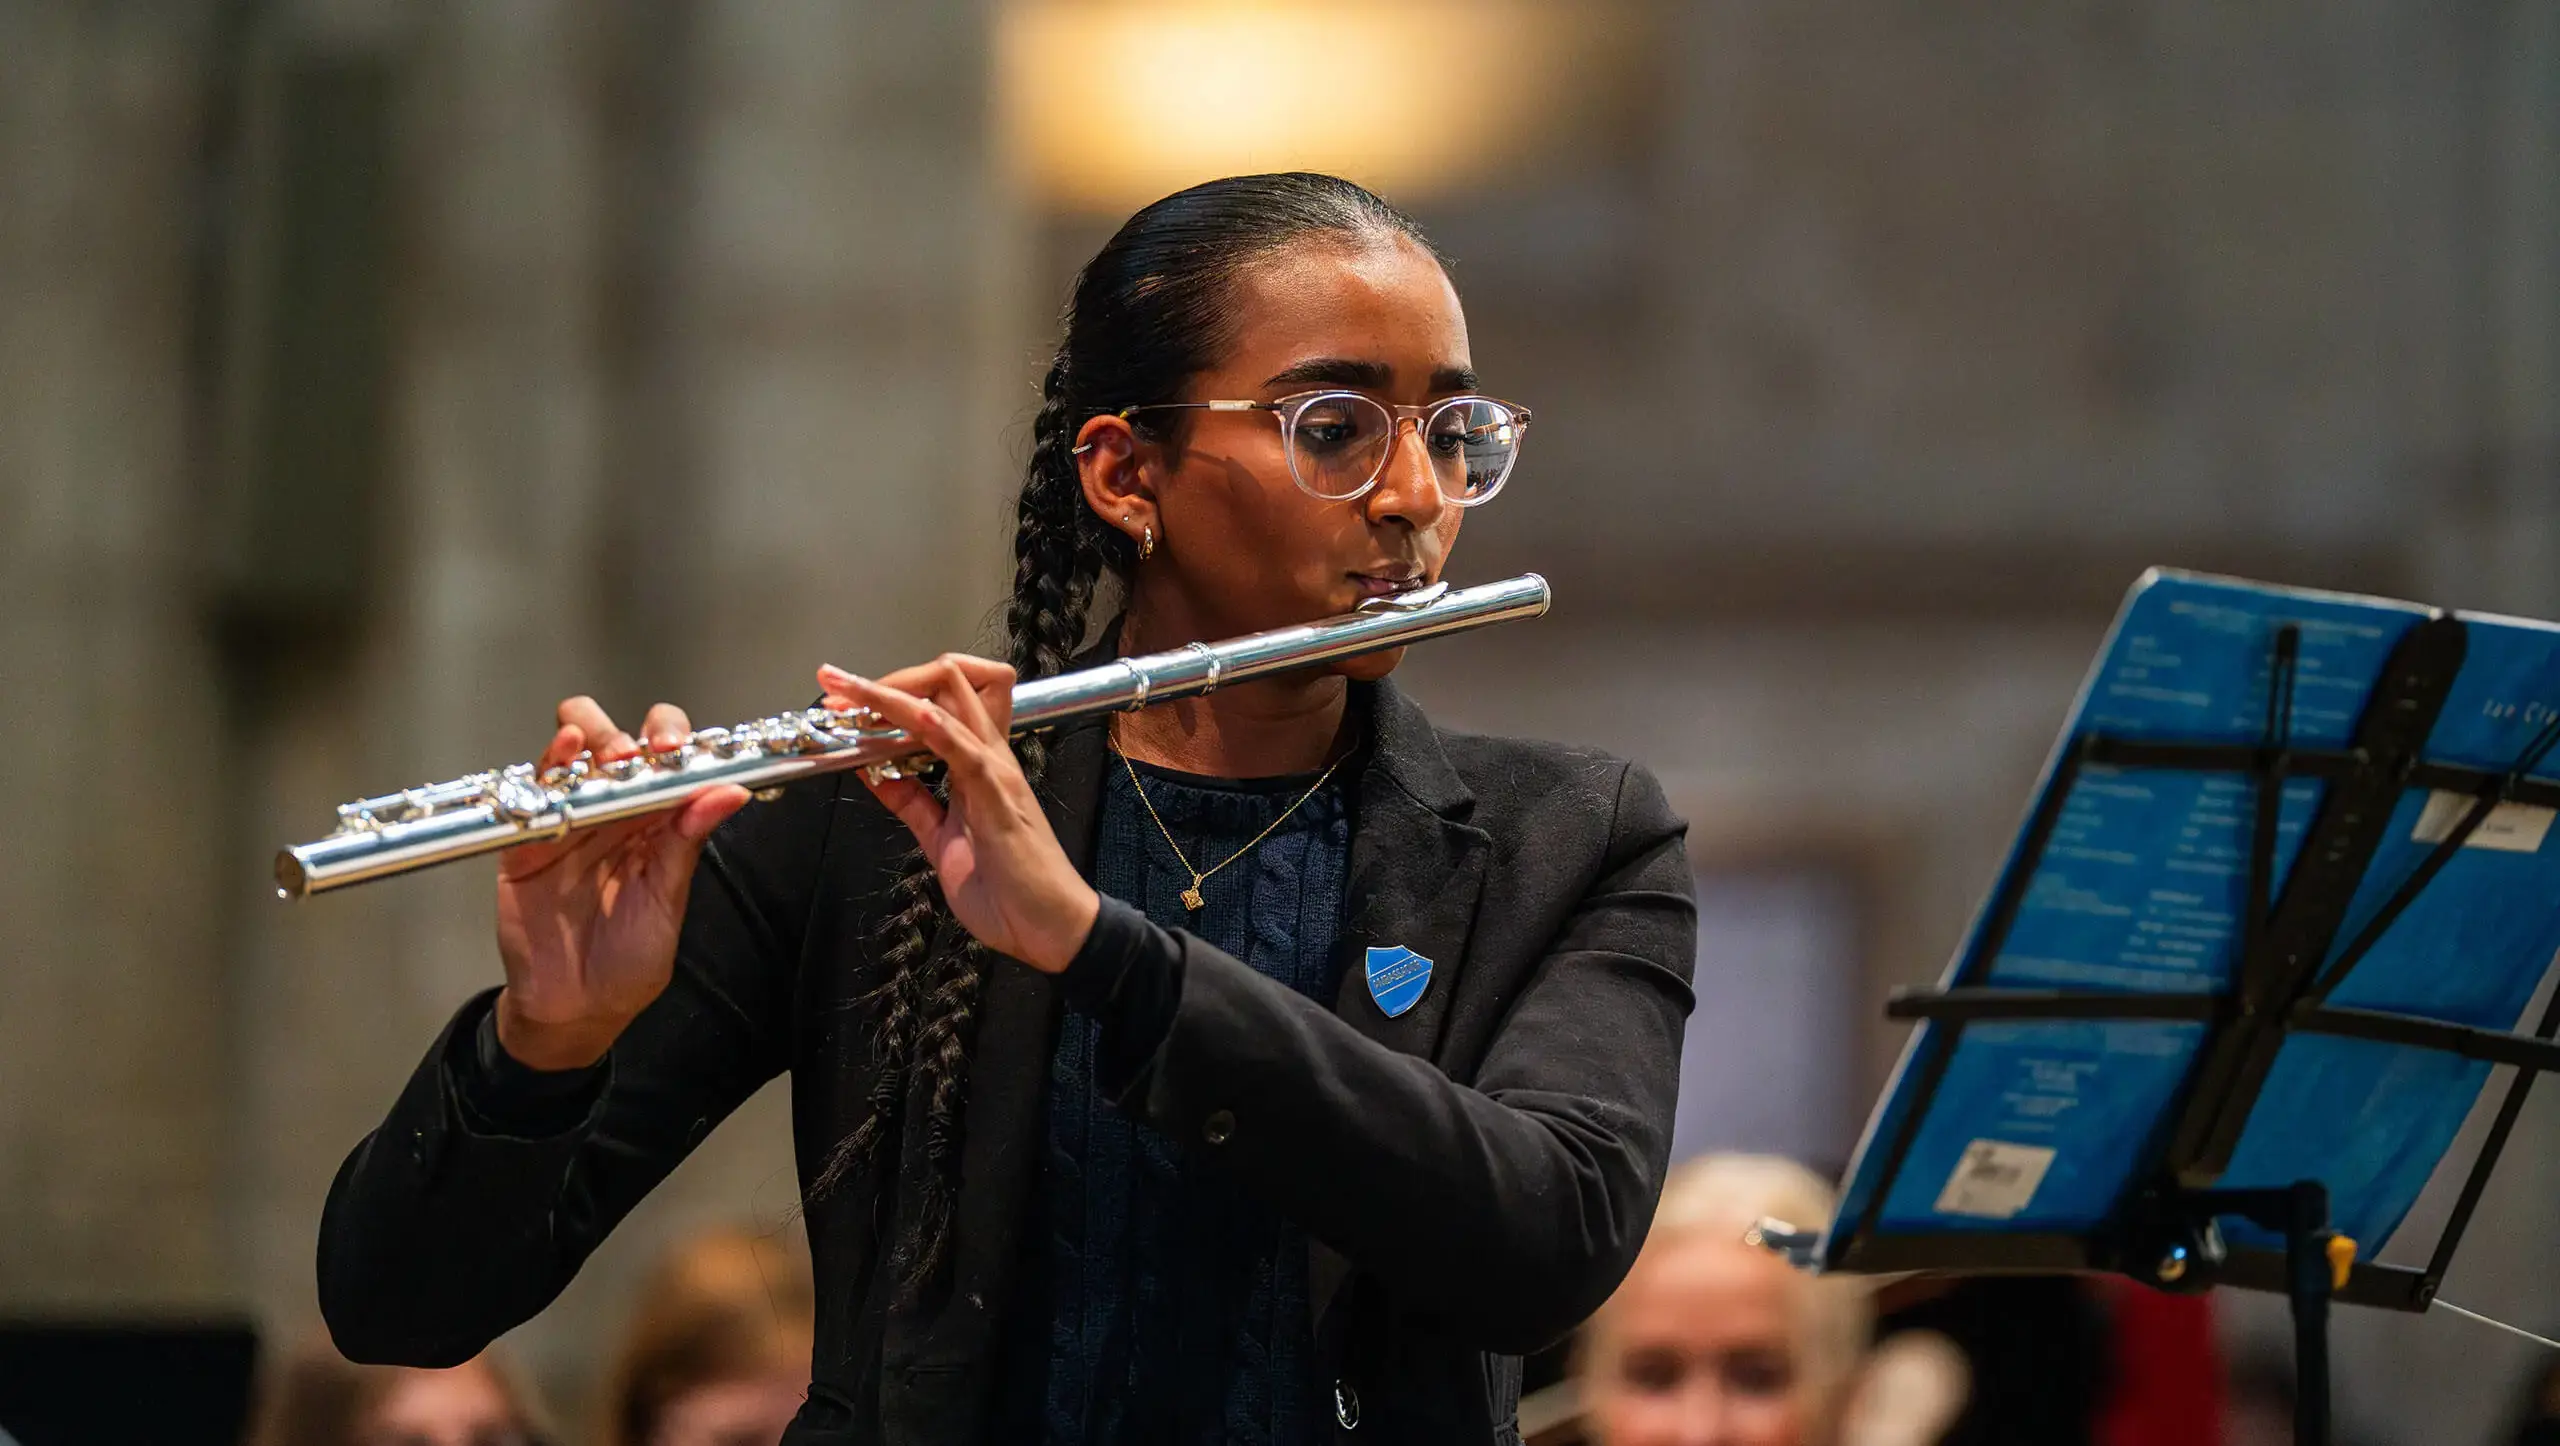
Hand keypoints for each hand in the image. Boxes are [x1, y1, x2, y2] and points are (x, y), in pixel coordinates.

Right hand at [491, 696, 750, 1068]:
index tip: (685, 750)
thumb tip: (730, 792)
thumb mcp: (667, 901)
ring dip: (596, 735)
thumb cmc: (627, 961)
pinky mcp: (526, 836)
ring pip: (577, 750)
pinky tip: (566, 750)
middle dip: (634, 733)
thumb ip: (687, 843)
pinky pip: (534, 789)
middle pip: (621, 742)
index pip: (670, 763)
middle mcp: (614, 812)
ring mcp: (569, 818)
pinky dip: (550, 761)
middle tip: (650, 751)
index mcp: (657, 824)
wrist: (574, 1008)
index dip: (678, 743)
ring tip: (613, 755)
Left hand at [818, 655, 1099, 972]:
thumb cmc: (1006, 890)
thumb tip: (875, 773)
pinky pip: (967, 752)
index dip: (887, 697)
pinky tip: (914, 714)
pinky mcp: (998, 797)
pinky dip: (938, 729)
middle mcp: (987, 758)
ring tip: (850, 689)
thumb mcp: (941, 840)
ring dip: (893, 694)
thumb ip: (913, 803)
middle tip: (835, 686)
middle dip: (884, 681)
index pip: (935, 704)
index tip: (842, 703)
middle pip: (942, 686)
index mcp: (975, 767)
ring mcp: (995, 774)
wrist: (1049, 929)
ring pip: (949, 705)